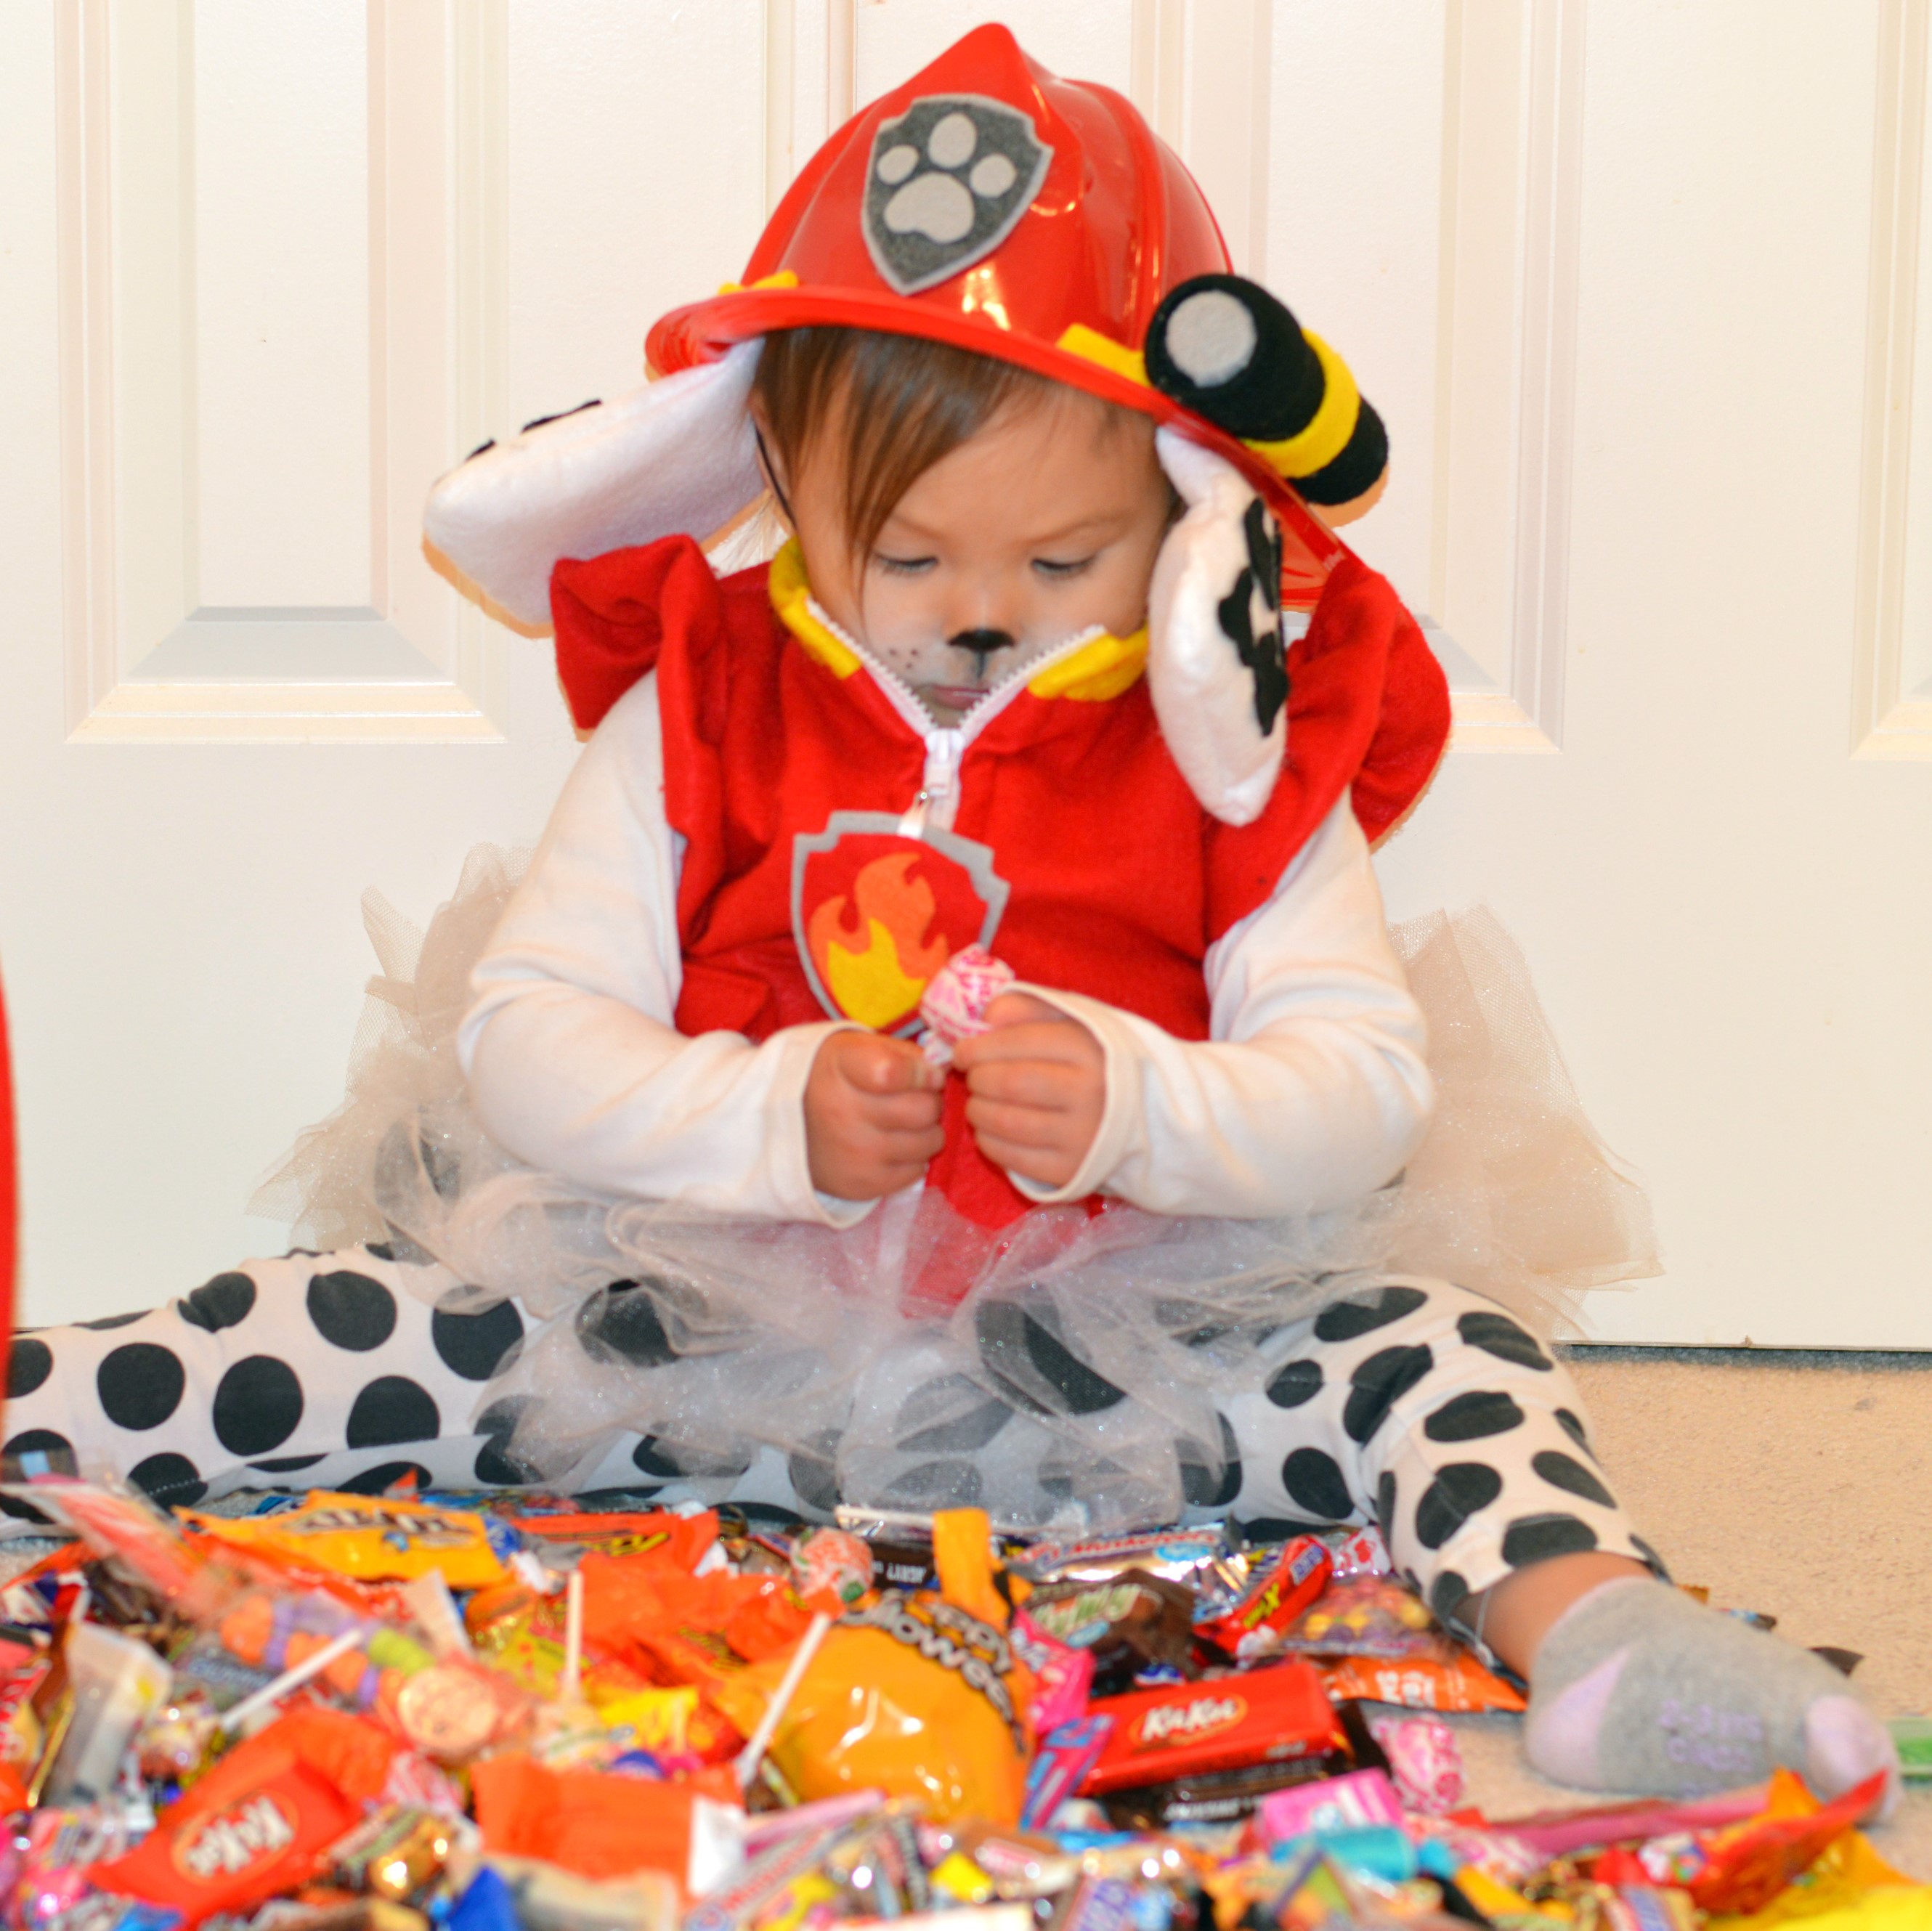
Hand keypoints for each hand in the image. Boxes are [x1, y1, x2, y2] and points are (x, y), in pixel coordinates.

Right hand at [804, 1030, 945, 1199]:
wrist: (782, 1126)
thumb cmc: (832, 1078)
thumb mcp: (857, 1048)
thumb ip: (903, 1053)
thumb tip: (938, 1073)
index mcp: (842, 1068)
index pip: (894, 1072)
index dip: (922, 1072)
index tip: (927, 1073)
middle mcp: (844, 1113)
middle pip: (923, 1110)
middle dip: (930, 1101)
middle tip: (917, 1099)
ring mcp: (854, 1153)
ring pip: (928, 1141)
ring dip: (926, 1130)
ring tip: (904, 1123)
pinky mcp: (862, 1184)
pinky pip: (916, 1171)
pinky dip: (913, 1157)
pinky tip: (892, 1146)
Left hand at [954, 992, 1104, 1191]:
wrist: (1144, 1116)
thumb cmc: (1096, 1062)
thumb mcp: (1074, 1022)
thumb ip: (1028, 1009)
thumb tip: (984, 1018)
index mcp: (1089, 1050)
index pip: (1018, 1043)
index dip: (978, 1047)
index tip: (962, 1052)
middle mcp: (1089, 1094)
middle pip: (1008, 1083)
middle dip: (977, 1078)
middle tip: (975, 1077)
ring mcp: (1081, 1136)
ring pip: (1005, 1122)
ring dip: (977, 1110)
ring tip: (980, 1102)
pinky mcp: (1070, 1171)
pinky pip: (1011, 1157)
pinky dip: (988, 1141)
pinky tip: (992, 1130)